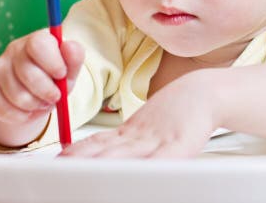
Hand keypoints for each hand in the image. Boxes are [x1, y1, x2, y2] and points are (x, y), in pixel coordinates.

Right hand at [0, 29, 83, 146]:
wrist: (33, 94)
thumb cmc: (54, 77)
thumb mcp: (69, 69)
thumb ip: (74, 57)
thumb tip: (69, 45)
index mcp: (35, 40)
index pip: (38, 44)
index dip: (52, 62)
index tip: (61, 75)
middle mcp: (14, 50)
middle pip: (27, 73)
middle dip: (46, 91)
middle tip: (55, 97)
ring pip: (17, 95)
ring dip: (35, 106)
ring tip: (42, 103)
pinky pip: (4, 109)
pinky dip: (21, 116)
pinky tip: (27, 111)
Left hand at [60, 70, 217, 157]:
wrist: (203, 92)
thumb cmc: (177, 111)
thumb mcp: (144, 125)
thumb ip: (123, 139)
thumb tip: (91, 151)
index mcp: (130, 132)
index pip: (98, 142)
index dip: (80, 151)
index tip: (62, 158)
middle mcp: (140, 137)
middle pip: (107, 151)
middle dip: (84, 162)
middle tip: (64, 167)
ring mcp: (158, 141)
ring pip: (126, 155)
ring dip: (103, 164)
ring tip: (82, 170)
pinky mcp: (179, 147)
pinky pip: (160, 160)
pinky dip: (145, 167)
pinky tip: (133, 173)